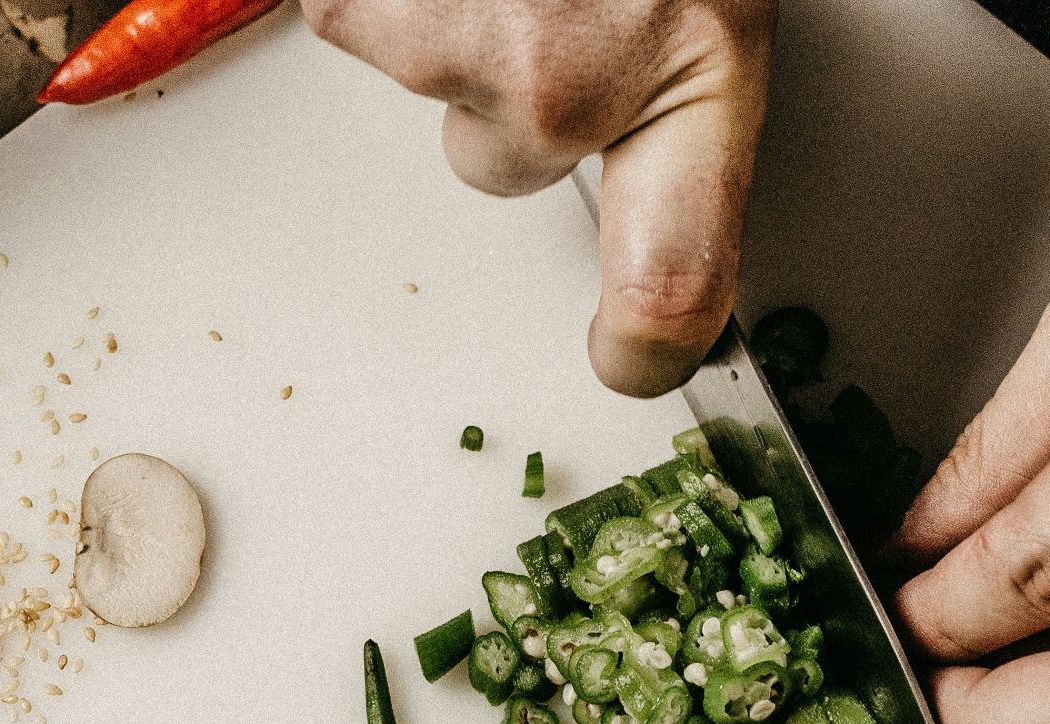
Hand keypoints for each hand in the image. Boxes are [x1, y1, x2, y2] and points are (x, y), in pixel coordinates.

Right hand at [302, 0, 774, 396]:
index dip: (647, 346)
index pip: (675, 280)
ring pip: (433, 82)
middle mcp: (565, 78)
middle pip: (504, 163)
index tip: (632, 363)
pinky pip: (358, 16)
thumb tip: (669, 163)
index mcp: (692, 66)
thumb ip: (677, 80)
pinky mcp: (357, 6)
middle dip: (516, 89)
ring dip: (459, 20)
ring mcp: (454, 45)